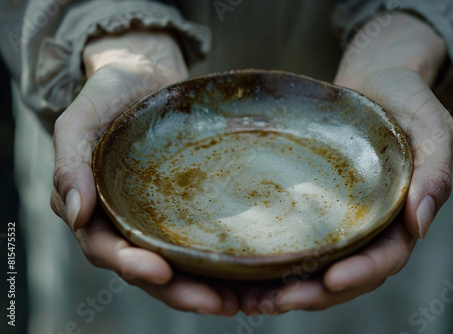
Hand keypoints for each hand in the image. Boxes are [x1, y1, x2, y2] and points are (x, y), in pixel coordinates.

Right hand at [50, 31, 238, 315]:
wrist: (143, 74)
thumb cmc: (108, 95)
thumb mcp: (79, 122)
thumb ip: (70, 165)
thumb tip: (75, 214)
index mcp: (94, 211)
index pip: (107, 249)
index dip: (131, 265)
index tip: (160, 271)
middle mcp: (125, 222)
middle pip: (147, 268)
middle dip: (178, 290)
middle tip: (216, 303)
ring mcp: (156, 217)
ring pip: (176, 262)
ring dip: (202, 287)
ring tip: (236, 302)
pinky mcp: (184, 207)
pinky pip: (197, 238)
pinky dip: (216, 261)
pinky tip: (244, 273)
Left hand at [240, 13, 452, 314]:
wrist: (376, 80)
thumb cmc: (407, 101)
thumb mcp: (431, 129)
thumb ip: (434, 173)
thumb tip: (421, 223)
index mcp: (402, 216)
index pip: (386, 257)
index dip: (362, 273)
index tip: (331, 280)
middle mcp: (370, 226)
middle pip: (347, 273)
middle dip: (316, 293)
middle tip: (277, 302)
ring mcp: (342, 219)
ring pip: (319, 266)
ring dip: (290, 288)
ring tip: (254, 300)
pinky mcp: (316, 206)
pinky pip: (299, 239)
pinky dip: (278, 261)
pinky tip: (250, 271)